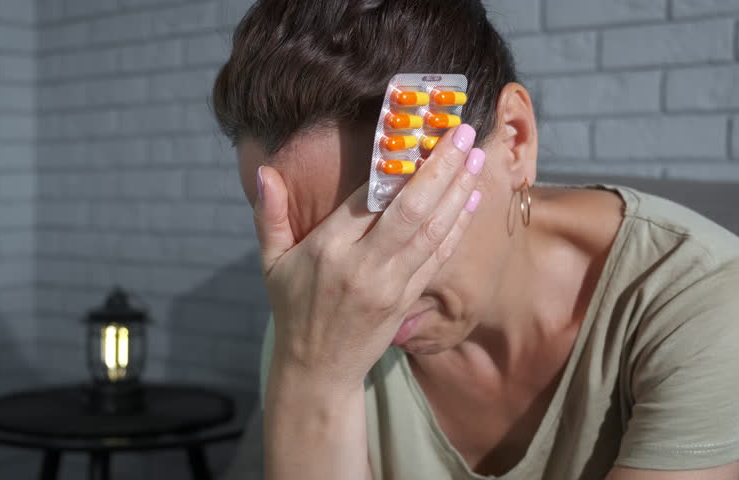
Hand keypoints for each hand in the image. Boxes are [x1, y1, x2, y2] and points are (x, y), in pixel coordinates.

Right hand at [255, 124, 484, 392]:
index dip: (394, 162)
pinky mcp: (408, 299)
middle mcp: (364, 265)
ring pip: (432, 231)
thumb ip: (269, 215)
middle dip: (441, 168)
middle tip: (463, 132)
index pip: (368, 198)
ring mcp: (391, 285)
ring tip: (474, 157)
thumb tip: (264, 172)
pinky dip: (457, 226)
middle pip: (411, 210)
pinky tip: (471, 199)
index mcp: (328, 250)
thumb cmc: (293, 308)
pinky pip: (438, 257)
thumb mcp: (271, 262)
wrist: (318, 369)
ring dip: (457, 192)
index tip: (414, 129)